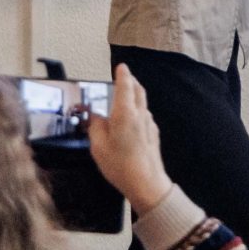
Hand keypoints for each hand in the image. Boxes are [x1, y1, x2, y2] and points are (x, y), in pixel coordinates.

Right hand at [85, 64, 173, 213]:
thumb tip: (95, 117)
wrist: (147, 183)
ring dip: (134, 95)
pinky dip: (137, 110)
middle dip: (130, 81)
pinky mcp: (153, 134)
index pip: (125, 86)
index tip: (121, 67)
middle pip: (138, 91)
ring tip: (123, 96)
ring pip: (142, 103)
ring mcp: (149, 124)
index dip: (123, 75)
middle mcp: (140, 115)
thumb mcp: (98, 146)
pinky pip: (144, 116)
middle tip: (123, 77)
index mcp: (125, 113)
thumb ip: (95, 127)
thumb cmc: (121, 165)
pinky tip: (129, 119)